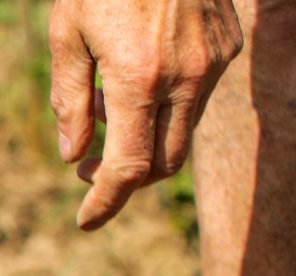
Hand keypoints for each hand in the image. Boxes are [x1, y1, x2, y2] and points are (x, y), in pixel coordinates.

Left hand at [49, 0, 242, 229]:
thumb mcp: (67, 36)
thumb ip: (69, 102)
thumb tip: (74, 157)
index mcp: (140, 79)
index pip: (128, 168)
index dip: (106, 201)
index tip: (86, 220)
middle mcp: (186, 77)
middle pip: (162, 163)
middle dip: (125, 177)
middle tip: (88, 165)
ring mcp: (214, 62)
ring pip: (182, 131)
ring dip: (143, 137)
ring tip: (106, 107)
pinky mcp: (228, 46)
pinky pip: (198, 96)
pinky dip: (165, 106)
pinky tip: (134, 79)